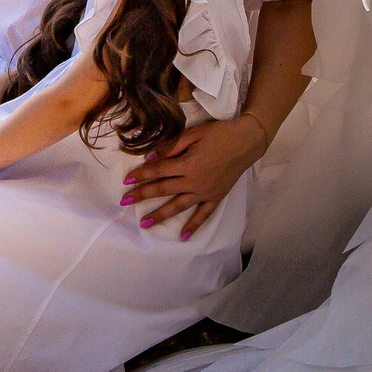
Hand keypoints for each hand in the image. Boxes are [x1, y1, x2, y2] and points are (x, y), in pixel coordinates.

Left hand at [122, 114, 269, 238]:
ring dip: (161, 215)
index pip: (158, 171)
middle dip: (142, 195)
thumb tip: (151, 157)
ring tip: (145, 224)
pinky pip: (203, 215)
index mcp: (188, 164)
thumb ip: (171, 147)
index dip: (141, 175)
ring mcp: (206, 192)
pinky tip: (183, 237)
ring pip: (179, 206)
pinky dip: (194, 226)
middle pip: (163, 190)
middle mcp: (195, 181)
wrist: (246, 141)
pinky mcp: (217, 197)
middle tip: (125, 201)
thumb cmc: (218, 134)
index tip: (126, 181)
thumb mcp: (192, 134)